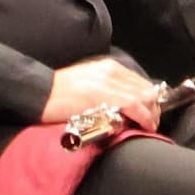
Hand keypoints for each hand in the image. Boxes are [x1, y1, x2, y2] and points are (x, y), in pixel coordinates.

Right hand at [40, 56, 164, 128]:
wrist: (40, 93)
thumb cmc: (60, 92)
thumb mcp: (89, 82)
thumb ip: (107, 87)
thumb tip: (123, 104)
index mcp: (109, 67)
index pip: (140, 82)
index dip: (150, 98)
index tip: (151, 111)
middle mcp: (112, 72)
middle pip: (146, 89)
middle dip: (154, 107)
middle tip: (152, 121)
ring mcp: (109, 83)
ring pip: (144, 97)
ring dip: (151, 114)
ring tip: (149, 126)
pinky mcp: (104, 96)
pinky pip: (134, 106)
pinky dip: (144, 117)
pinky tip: (145, 126)